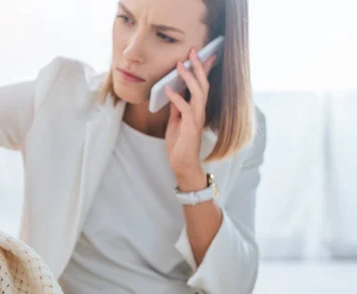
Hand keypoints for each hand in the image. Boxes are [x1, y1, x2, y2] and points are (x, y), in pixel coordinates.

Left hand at [164, 49, 216, 188]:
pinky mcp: (191, 127)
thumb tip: (174, 90)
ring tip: (180, 64)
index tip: (203, 53)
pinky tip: (168, 89)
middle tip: (192, 51)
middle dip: (198, 66)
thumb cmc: (179, 143)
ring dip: (189, 77)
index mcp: (197, 108)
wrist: (182, 164)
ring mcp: (198, 118)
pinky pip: (186, 108)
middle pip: (203, 84)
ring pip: (198, 93)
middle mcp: (201, 111)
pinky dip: (177, 98)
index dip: (204, 69)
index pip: (203, 84)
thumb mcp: (175, 121)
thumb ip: (177, 106)